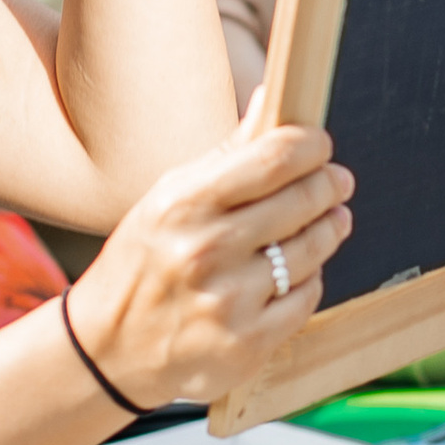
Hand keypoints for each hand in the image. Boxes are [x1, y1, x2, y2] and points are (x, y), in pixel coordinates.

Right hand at [63, 104, 353, 405]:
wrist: (107, 351)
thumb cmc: (145, 262)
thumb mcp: (168, 199)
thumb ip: (226, 153)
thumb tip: (269, 93)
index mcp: (182, 204)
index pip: (273, 158)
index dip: (311, 146)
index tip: (320, 145)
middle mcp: (205, 251)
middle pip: (303, 200)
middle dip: (330, 184)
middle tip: (337, 181)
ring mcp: (228, 301)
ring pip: (312, 248)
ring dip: (328, 230)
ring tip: (328, 221)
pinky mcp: (247, 344)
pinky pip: (307, 296)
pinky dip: (309, 279)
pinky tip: (297, 271)